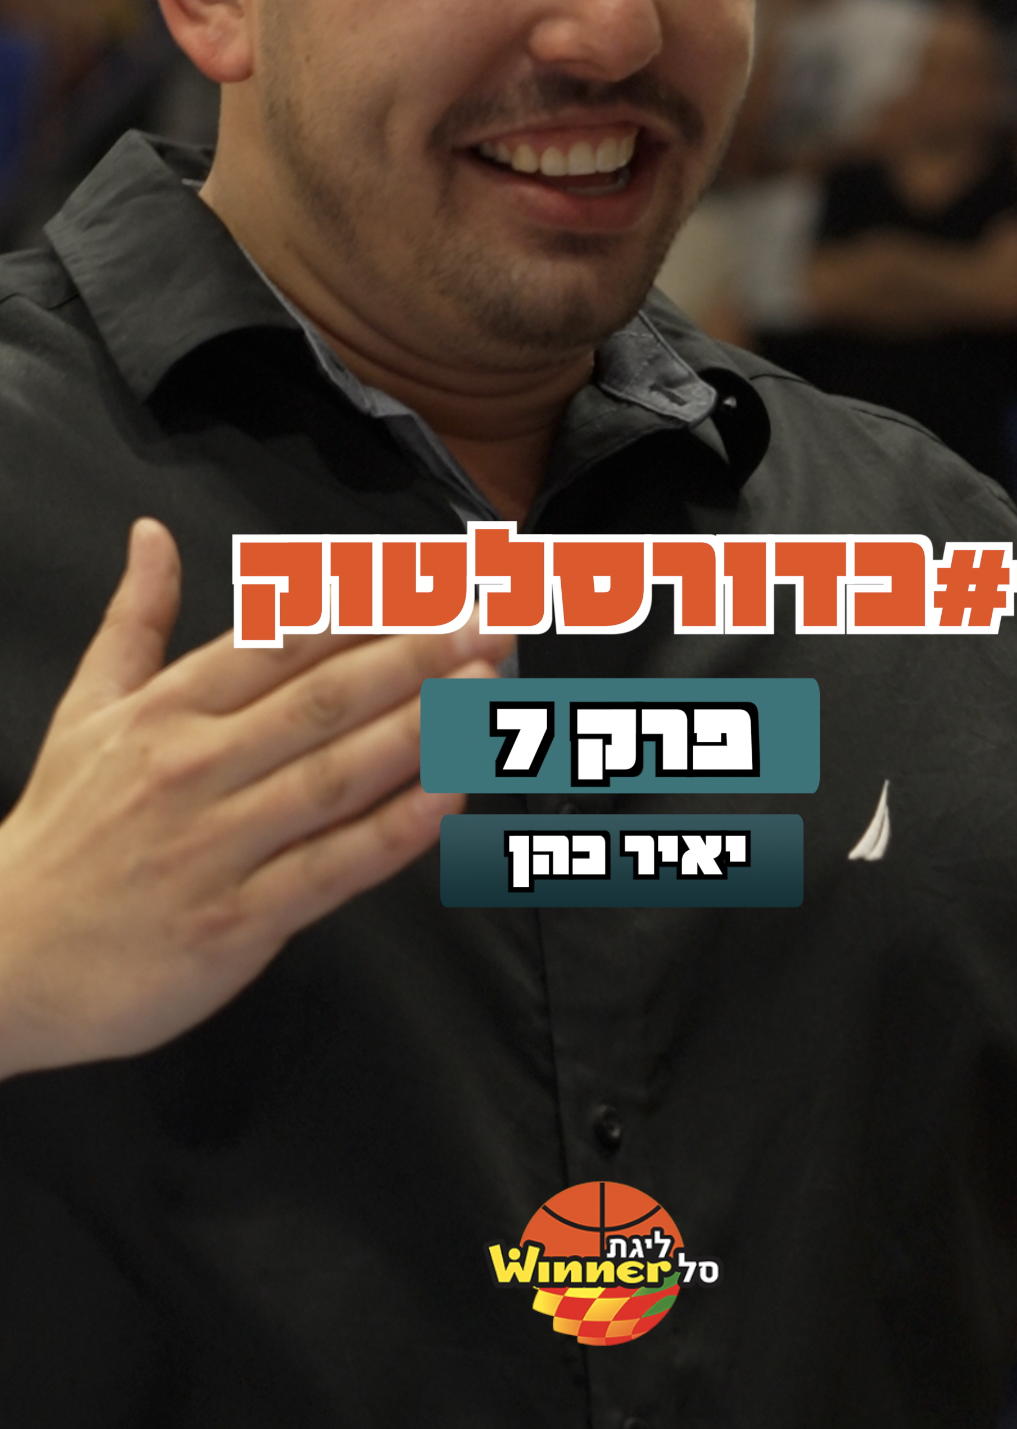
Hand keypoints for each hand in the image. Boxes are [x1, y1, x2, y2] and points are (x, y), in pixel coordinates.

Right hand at [0, 520, 508, 1077]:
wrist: (2, 959)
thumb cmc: (61, 828)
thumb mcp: (85, 708)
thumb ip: (134, 618)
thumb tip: (152, 532)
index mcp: (167, 708)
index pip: (282, 640)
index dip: (367, 605)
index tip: (438, 577)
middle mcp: (196, 766)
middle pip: (324, 698)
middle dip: (418, 654)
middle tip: (493, 620)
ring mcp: (219, 846)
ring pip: (337, 776)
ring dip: (424, 728)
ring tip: (492, 688)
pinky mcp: (237, 922)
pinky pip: (332, 868)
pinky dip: (396, 831)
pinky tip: (453, 796)